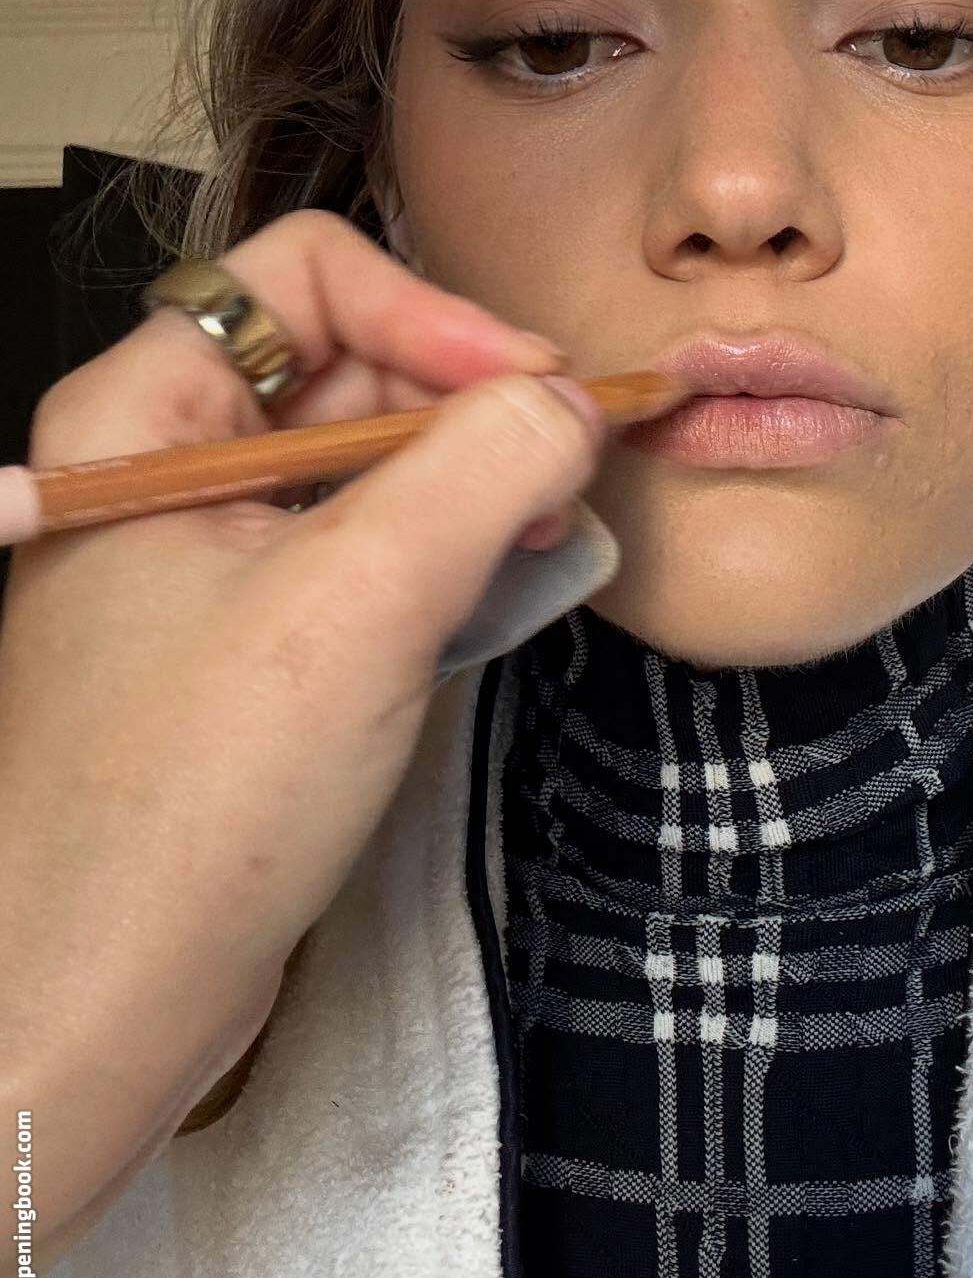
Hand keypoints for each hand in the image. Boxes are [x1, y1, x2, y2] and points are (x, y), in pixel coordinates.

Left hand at [0, 210, 603, 1256]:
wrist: (96, 1001)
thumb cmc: (196, 797)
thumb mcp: (359, 606)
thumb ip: (480, 471)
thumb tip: (571, 402)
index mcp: (144, 413)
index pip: (307, 276)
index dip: (433, 313)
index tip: (537, 391)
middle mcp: (167, 465)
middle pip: (346, 361)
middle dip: (465, 402)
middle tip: (567, 470)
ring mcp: (206, 558)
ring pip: (366, 462)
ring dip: (470, 481)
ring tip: (552, 534)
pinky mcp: (246, 642)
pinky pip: (361, 551)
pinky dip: (443, 552)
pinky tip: (509, 585)